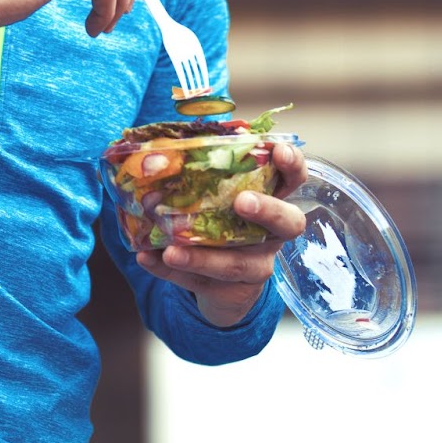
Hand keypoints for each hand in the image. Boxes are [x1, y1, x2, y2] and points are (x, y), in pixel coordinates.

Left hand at [135, 141, 308, 326]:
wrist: (219, 285)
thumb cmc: (219, 225)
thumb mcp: (215, 200)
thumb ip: (199, 178)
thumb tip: (155, 153)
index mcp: (271, 202)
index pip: (293, 179)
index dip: (292, 165)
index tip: (278, 151)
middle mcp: (271, 235)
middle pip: (288, 223)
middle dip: (268, 210)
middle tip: (242, 202)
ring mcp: (256, 266)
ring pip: (237, 264)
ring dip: (202, 256)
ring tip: (171, 250)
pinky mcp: (233, 291)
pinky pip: (202, 283)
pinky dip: (171, 272)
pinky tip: (148, 259)